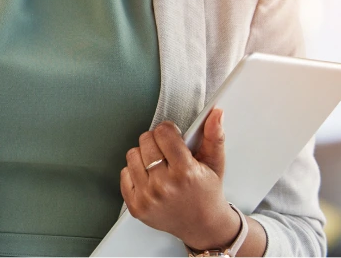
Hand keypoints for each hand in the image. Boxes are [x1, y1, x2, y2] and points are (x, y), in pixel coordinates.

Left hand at [120, 108, 240, 250]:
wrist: (203, 227)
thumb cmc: (207, 193)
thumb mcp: (215, 163)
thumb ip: (214, 136)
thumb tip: (216, 114)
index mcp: (185, 172)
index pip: (163, 132)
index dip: (169, 131)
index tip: (173, 138)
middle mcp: (164, 186)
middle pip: (146, 140)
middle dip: (156, 141)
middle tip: (167, 153)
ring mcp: (148, 198)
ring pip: (133, 154)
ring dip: (144, 156)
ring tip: (158, 165)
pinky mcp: (136, 207)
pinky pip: (124, 174)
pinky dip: (134, 172)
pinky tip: (149, 178)